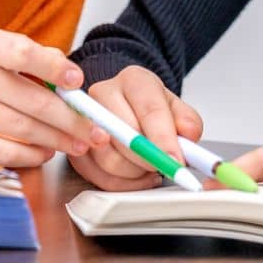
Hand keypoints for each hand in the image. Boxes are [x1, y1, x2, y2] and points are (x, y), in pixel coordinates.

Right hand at [0, 29, 108, 168]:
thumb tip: (68, 73)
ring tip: (75, 144)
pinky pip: (0, 151)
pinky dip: (29, 155)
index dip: (53, 67)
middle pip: (31, 101)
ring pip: (20, 129)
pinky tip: (44, 153)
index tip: (77, 80)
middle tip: (93, 130)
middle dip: (70, 119)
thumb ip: (26, 58)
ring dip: (55, 140)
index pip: (22, 52)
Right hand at [66, 65, 203, 191]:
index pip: (149, 110)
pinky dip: (121, 183)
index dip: (163, 139)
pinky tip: (136, 176)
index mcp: (133, 79)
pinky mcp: (74, 144)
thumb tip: (188, 136)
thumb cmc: (150, 109)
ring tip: (150, 170)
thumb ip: (187, 121)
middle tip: (163, 168)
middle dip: (148, 159)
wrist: (128, 107)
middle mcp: (103, 94)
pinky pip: (97, 174)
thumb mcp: (175, 109)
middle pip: (124, 134)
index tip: (175, 161)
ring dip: (135, 172)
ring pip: (109, 158)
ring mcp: (84, 118)